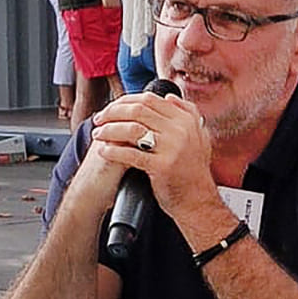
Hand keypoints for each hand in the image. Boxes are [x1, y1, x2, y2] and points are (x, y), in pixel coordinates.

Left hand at [90, 91, 217, 221]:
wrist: (198, 201)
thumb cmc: (194, 172)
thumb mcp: (199, 137)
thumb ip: (188, 115)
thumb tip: (169, 97)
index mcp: (186, 121)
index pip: (150, 100)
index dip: (126, 101)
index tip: (112, 107)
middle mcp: (181, 131)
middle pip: (138, 111)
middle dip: (113, 113)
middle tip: (99, 119)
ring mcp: (172, 148)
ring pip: (132, 129)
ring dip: (110, 130)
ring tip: (98, 134)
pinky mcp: (162, 167)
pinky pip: (131, 154)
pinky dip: (114, 151)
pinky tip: (104, 151)